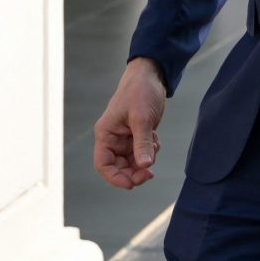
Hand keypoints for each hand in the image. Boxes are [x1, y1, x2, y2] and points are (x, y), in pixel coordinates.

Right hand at [94, 57, 166, 188]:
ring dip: (145, 160)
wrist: (152, 76)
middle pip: (119, 167)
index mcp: (106, 133)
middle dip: (134, 172)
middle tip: (150, 173)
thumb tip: (145, 165)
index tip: (131, 184)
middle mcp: (113, 138)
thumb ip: (142, 142)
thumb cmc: (140, 91)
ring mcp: (125, 138)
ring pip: (132, 162)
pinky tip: (156, 138)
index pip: (103, 164)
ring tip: (154, 146)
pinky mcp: (137, 135)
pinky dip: (151, 151)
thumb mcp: (142, 118)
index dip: (115, 178)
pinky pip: (143, 152)